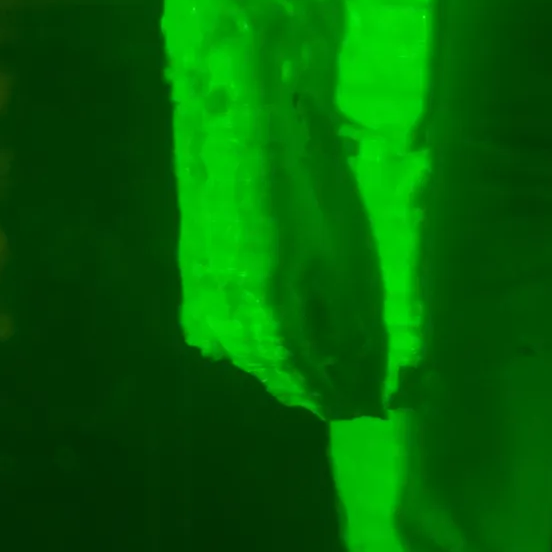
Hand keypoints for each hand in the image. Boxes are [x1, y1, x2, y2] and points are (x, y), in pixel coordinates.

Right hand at [188, 103, 387, 423]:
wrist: (233, 141)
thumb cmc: (293, 193)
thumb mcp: (327, 254)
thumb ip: (337, 312)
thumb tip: (355, 357)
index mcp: (270, 311)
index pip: (304, 372)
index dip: (330, 394)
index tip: (357, 410)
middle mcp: (232, 316)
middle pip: (272, 370)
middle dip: (307, 390)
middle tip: (340, 403)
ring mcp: (206, 298)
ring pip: (241, 353)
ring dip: (274, 372)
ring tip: (300, 385)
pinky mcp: (194, 277)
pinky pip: (210, 329)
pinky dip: (233, 345)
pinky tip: (235, 350)